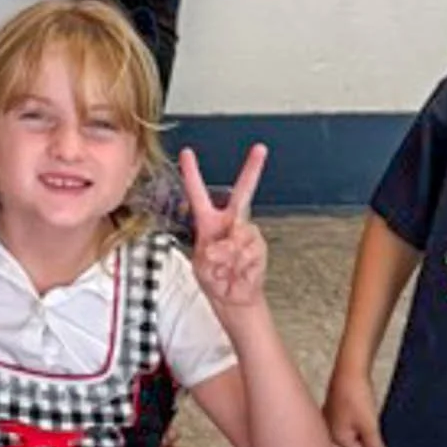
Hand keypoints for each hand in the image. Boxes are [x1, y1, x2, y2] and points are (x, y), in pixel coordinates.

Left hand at [180, 144, 268, 311]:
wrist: (233, 297)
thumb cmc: (214, 277)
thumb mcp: (202, 265)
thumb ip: (211, 253)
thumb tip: (226, 246)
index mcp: (208, 221)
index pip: (198, 193)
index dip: (192, 173)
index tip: (187, 153)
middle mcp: (230, 222)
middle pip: (244, 191)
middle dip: (252, 169)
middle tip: (260, 150)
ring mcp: (246, 233)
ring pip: (240, 233)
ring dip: (228, 254)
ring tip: (225, 266)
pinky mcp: (259, 246)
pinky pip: (249, 250)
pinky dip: (240, 263)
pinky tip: (237, 269)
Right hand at [324, 358, 386, 446]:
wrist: (350, 369)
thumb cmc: (356, 395)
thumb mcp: (370, 426)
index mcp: (336, 437)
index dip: (371, 441)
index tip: (372, 425)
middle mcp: (329, 429)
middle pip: (356, 440)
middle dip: (365, 432)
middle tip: (367, 415)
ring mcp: (330, 416)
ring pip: (354, 427)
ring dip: (362, 420)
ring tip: (362, 406)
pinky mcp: (333, 405)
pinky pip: (349, 416)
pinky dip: (357, 411)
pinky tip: (358, 401)